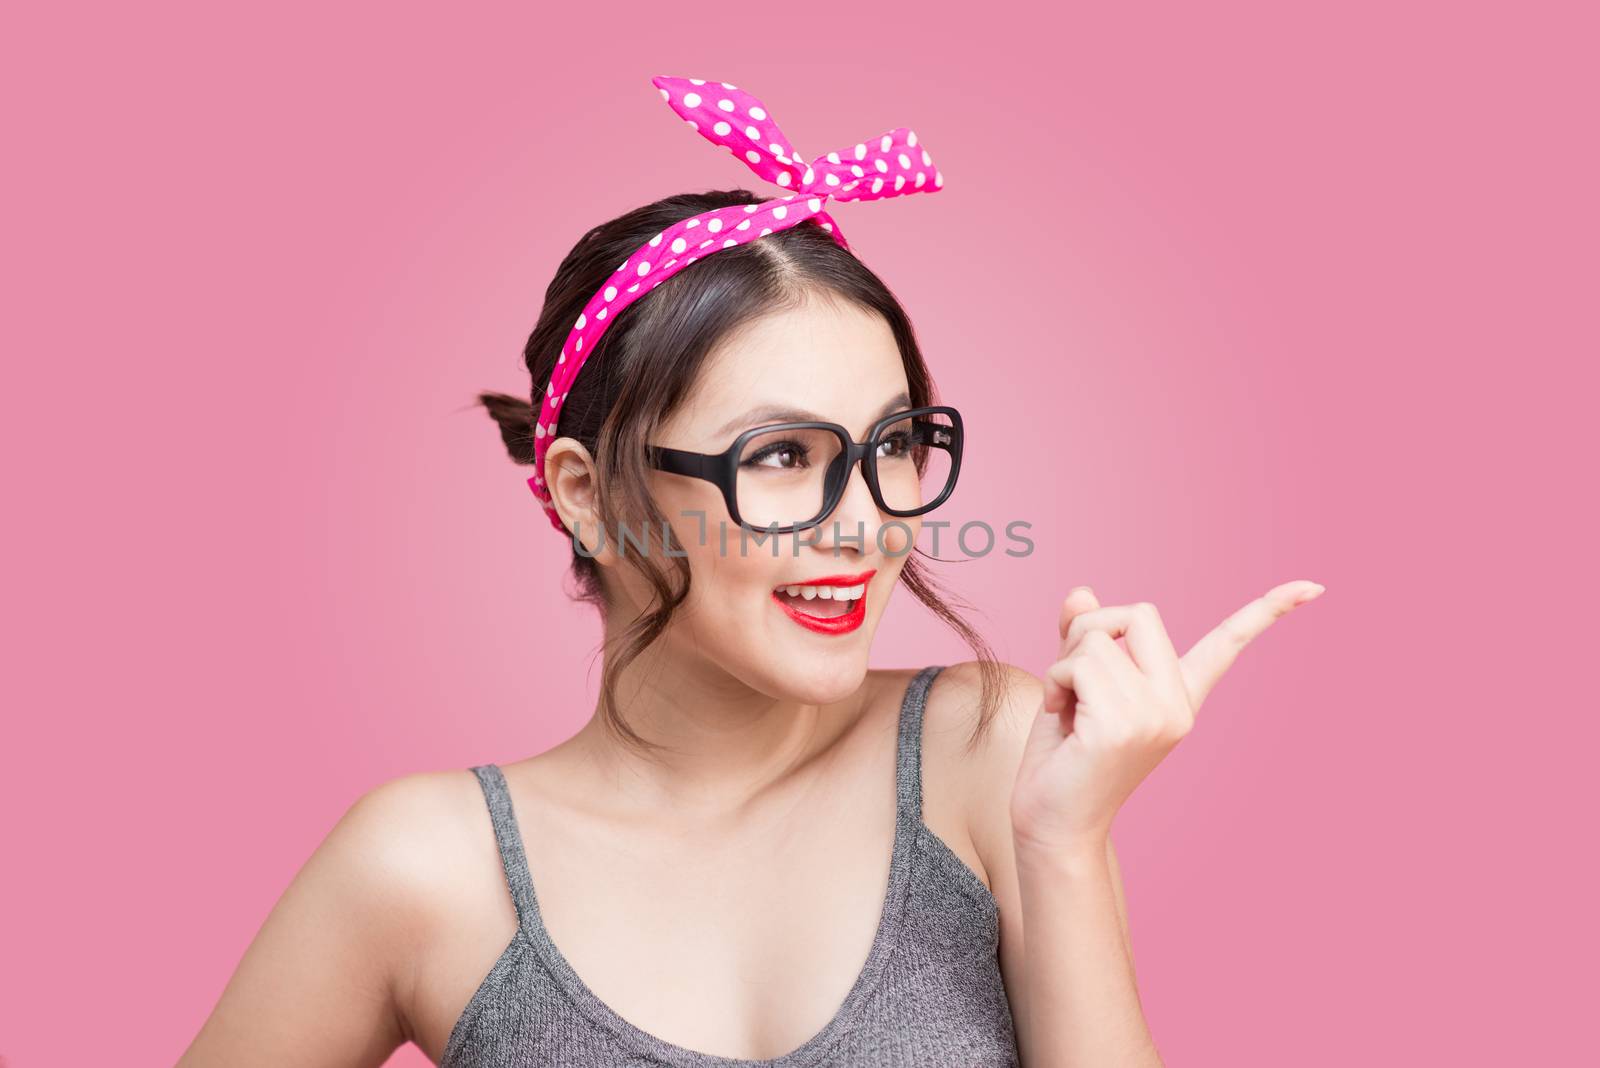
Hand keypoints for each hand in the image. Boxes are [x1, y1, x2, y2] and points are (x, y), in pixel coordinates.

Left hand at [1010, 580, 1325, 853]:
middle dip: (1091, 628)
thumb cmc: (1065, 755)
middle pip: (1139, 613)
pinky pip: (1077, 663)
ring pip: (1097, 638)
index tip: (1313, 585)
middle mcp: (1176, 706)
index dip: (1267, 610)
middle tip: (1071, 675)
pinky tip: (1060, 716)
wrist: (1056, 822)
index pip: (1227, 645)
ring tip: (1065, 706)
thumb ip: (1083, 639)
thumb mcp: (1076, 685)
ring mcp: (1155, 717)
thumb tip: (1082, 591)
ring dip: (1063, 664)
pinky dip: (1055, 681)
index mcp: (1178, 697)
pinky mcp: (1122, 727)